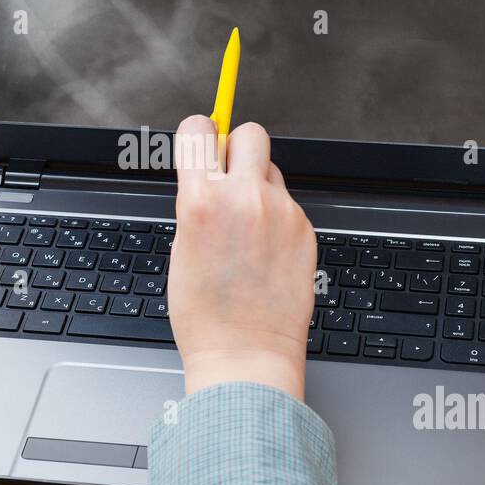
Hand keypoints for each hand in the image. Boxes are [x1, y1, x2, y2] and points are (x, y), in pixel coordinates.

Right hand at [167, 115, 316, 400]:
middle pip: (249, 133)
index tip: (200, 144)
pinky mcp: (304, 230)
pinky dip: (277, 218)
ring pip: (271, 170)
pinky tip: (266, 251)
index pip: (199, 130)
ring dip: (259, 185)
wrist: (246, 354)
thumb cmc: (206, 315)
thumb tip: (206, 179)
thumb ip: (195, 205)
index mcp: (201, 201)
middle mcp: (244, 198)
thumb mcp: (181, 249)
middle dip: (237, 147)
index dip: (199, 135)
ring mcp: (280, 212)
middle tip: (229, 175)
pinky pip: (288, 204)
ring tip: (247, 228)